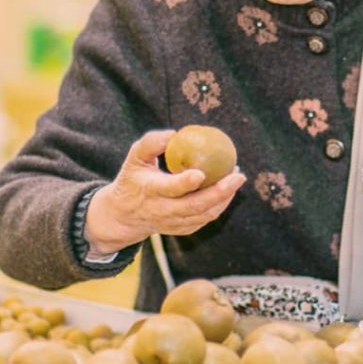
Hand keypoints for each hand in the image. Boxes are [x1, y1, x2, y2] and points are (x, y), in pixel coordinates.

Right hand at [85, 130, 245, 253]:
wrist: (124, 216)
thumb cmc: (134, 179)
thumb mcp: (134, 158)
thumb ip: (151, 143)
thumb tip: (174, 134)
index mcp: (150, 192)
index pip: (170, 189)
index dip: (186, 183)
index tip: (201, 173)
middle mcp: (163, 211)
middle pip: (195, 205)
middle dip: (220, 192)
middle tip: (238, 175)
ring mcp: (174, 223)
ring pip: (205, 214)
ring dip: (225, 198)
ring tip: (237, 177)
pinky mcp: (183, 229)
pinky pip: (205, 218)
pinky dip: (220, 205)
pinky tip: (229, 189)